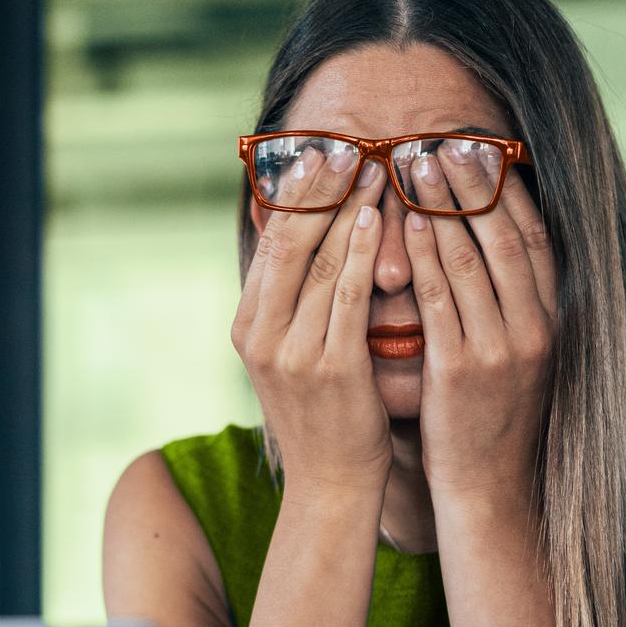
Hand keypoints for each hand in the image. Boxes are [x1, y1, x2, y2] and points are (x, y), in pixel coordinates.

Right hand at [230, 146, 392, 499]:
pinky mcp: (330, 367)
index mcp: (247, 326)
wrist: (332, 483)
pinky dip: (362, 252)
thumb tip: (307, 241)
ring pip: (320, 261)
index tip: (319, 151)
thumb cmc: (325, 414)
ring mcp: (292, 352)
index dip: (294, 193)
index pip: (270, 243)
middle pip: (288, 243)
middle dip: (318, 188)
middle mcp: (260, 335)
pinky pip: (347, 295)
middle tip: (346, 143)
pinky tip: (378, 218)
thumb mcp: (294, 353)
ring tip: (374, 167)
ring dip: (349, 208)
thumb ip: (295, 302)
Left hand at [402, 141, 558, 503]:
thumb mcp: (514, 356)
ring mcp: (503, 348)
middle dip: (472, 183)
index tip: (483, 148)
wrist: (489, 488)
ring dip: (443, 205)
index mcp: (552, 319)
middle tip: (442, 139)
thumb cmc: (490, 419)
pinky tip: (409, 223)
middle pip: (505, 235)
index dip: (509, 189)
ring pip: (473, 259)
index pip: (534, 236)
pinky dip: (428, 257)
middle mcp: (536, 327)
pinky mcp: (464, 370)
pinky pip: (442, 300)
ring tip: (415, 163)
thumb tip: (489, 250)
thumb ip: (507, 305)